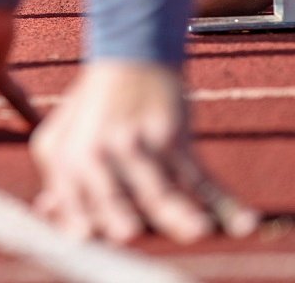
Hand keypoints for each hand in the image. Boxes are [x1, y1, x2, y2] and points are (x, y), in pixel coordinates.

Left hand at [31, 61, 259, 243]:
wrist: (130, 55)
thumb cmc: (92, 109)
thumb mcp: (63, 139)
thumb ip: (60, 183)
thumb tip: (49, 216)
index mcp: (68, 158)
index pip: (74, 197)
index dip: (81, 219)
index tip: (86, 239)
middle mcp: (101, 152)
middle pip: (114, 194)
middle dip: (120, 214)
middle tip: (129, 233)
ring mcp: (139, 145)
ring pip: (162, 188)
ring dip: (182, 212)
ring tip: (198, 231)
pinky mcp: (174, 136)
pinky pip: (202, 178)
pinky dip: (226, 203)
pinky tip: (245, 223)